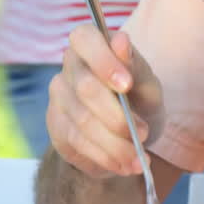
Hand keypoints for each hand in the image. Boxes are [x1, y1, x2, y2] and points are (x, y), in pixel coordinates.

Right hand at [46, 24, 163, 178]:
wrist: (129, 134)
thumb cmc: (139, 99)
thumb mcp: (147, 83)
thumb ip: (135, 64)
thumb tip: (121, 39)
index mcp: (90, 45)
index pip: (84, 38)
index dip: (103, 61)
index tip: (127, 85)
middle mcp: (69, 69)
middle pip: (85, 89)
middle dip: (117, 116)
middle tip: (143, 134)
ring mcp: (58, 99)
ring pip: (83, 122)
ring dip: (116, 145)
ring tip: (140, 159)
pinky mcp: (56, 128)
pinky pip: (79, 144)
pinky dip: (107, 158)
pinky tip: (126, 165)